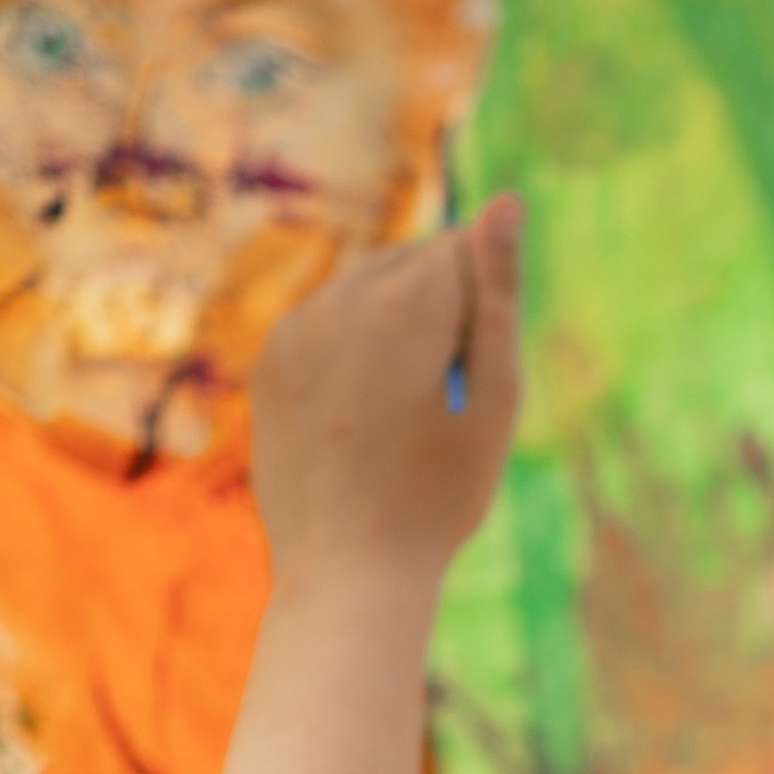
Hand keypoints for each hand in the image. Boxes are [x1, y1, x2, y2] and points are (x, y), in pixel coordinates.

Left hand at [250, 195, 521, 598]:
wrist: (348, 573)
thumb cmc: (440, 496)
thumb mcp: (496, 395)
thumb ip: (499, 291)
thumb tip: (505, 200)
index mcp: (406, 300)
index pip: (464, 252)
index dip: (483, 313)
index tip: (471, 382)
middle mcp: (341, 297)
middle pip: (411, 262)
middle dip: (437, 308)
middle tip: (439, 403)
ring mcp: (295, 328)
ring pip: (364, 289)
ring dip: (392, 325)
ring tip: (398, 413)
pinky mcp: (268, 361)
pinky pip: (322, 324)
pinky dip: (349, 350)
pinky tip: (359, 416)